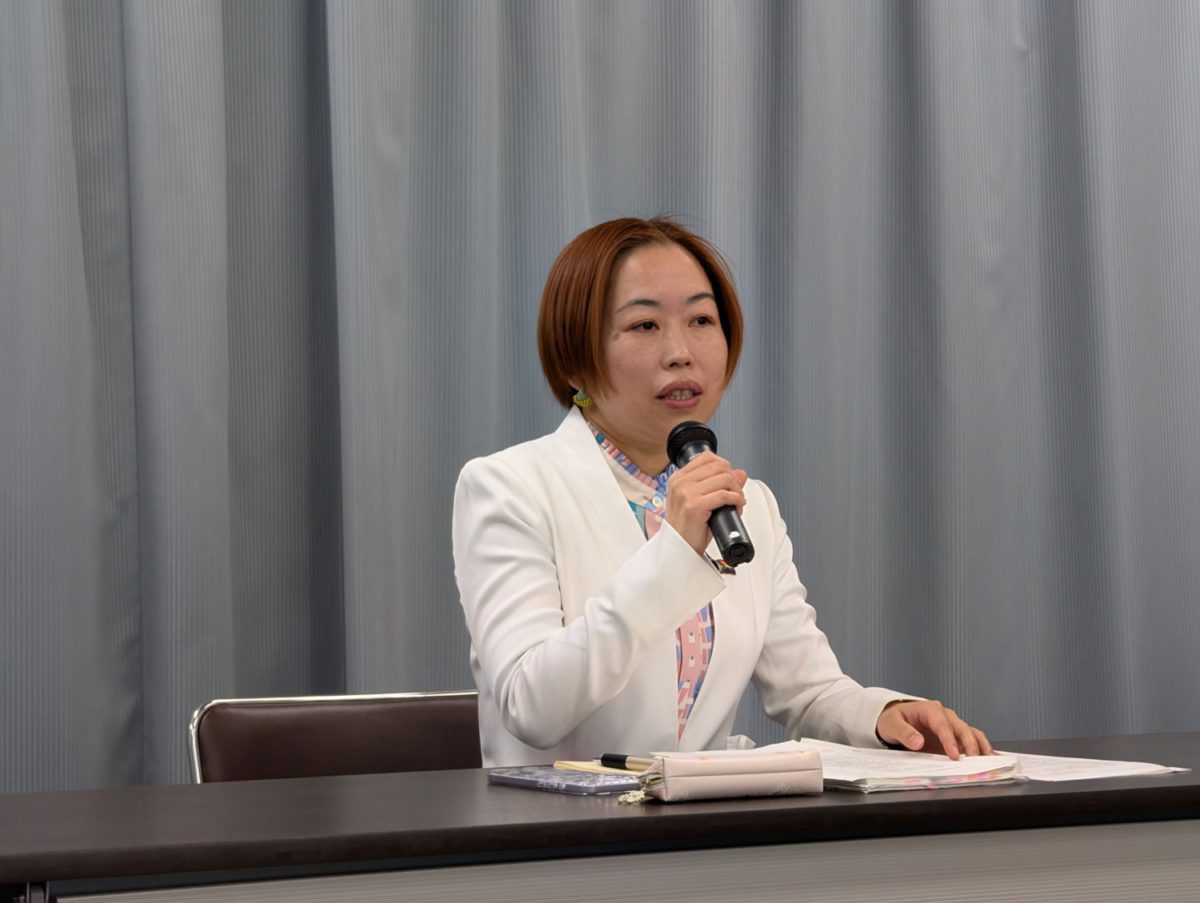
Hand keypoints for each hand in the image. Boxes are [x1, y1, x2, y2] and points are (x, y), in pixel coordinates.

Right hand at [665, 451, 747, 554]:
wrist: (679, 550)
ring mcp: (686, 493)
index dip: (724, 467)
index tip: (729, 480)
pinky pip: (724, 495)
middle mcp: (680, 483)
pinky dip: (736, 500)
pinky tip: (737, 506)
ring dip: (737, 490)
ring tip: (737, 502)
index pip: (707, 457)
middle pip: (719, 466)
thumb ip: (718, 484)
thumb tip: (740, 473)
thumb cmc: (688, 529)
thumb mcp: (701, 501)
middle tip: (736, 493)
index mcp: (678, 478)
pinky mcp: (694, 506)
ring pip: (724, 479)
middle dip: (734, 479)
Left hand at [875, 700, 993, 759]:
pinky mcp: (955, 736)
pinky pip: (972, 739)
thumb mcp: (892, 724)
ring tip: (988, 760)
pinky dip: (982, 748)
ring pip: (971, 733)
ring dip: (980, 746)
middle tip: (973, 761)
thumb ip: (904, 733)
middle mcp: (944, 716)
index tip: (953, 756)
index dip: (949, 740)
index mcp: (929, 710)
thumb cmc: (894, 720)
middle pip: (961, 728)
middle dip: (969, 744)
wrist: (895, 720)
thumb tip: (918, 741)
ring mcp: (952, 726)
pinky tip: (991, 757)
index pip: (943, 724)